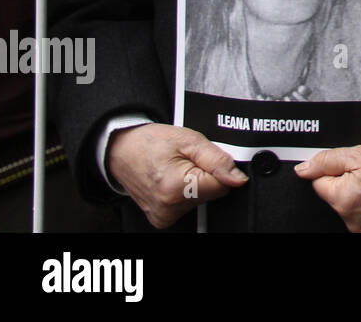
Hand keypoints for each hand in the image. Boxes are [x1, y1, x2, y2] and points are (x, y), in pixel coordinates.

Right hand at [106, 123, 247, 228]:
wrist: (122, 150)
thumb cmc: (151, 143)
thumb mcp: (190, 140)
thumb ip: (217, 160)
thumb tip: (238, 178)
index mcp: (176, 188)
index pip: (222, 186)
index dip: (220, 169)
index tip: (207, 159)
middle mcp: (169, 207)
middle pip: (212, 194)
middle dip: (206, 175)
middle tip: (188, 161)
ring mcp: (164, 216)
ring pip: (201, 200)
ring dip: (195, 184)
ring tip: (177, 169)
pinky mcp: (162, 219)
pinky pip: (188, 206)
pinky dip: (185, 192)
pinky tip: (172, 180)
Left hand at [295, 142, 360, 231]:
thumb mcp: (359, 153)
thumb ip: (326, 160)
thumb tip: (304, 169)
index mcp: (344, 200)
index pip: (321, 184)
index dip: (337, 171)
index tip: (355, 167)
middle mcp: (354, 221)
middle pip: (337, 199)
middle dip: (349, 185)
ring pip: (353, 209)